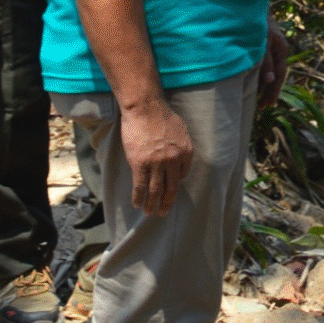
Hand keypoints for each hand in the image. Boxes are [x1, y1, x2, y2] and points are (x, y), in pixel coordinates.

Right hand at [119, 97, 195, 216]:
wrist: (146, 109)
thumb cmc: (162, 116)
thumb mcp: (181, 130)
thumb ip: (180, 146)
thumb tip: (178, 161)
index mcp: (186, 152)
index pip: (182, 174)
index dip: (175, 184)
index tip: (170, 190)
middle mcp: (174, 160)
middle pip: (171, 187)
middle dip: (167, 202)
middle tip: (163, 213)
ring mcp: (157, 163)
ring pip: (155, 190)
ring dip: (152, 204)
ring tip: (149, 213)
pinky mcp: (140, 164)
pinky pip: (140, 185)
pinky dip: (138, 197)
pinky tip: (137, 204)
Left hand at [257, 23, 290, 110]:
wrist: (251, 7)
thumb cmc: (256, 24)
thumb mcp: (261, 43)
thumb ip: (266, 62)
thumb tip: (270, 81)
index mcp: (281, 49)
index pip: (279, 74)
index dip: (274, 90)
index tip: (267, 104)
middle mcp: (279, 50)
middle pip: (277, 75)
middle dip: (270, 92)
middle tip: (263, 107)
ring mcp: (274, 48)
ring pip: (272, 71)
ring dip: (266, 85)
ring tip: (259, 100)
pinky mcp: (266, 46)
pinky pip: (267, 65)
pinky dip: (262, 76)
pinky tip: (256, 83)